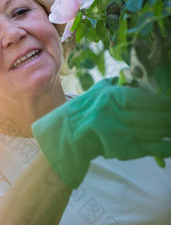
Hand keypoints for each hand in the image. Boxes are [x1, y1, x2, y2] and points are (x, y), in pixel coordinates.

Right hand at [32, 78, 170, 188]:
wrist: (64, 137)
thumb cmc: (80, 113)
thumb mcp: (95, 93)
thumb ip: (112, 84)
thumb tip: (130, 75)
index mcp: (112, 97)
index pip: (146, 99)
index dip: (164, 104)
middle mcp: (117, 113)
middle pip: (153, 116)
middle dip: (168, 118)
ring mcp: (120, 132)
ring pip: (153, 131)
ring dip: (168, 130)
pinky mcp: (122, 149)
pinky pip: (149, 148)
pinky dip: (164, 148)